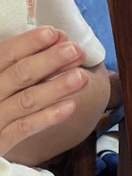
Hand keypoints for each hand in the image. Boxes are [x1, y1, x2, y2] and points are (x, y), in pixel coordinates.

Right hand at [0, 27, 91, 160]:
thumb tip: (57, 41)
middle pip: (18, 75)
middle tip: (75, 50)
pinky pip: (24, 129)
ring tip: (81, 76)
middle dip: (49, 61)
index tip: (54, 33)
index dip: (29, 43)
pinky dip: (47, 117)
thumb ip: (17, 63)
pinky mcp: (0, 142)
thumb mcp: (1, 80)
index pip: (4, 55)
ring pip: (25, 101)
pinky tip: (69, 106)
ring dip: (55, 87)